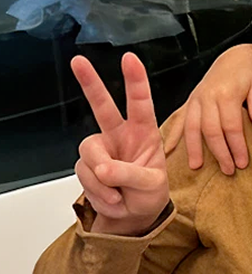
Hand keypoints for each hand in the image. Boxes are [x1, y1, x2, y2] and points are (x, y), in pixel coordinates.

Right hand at [72, 53, 168, 235]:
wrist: (134, 215)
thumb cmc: (150, 193)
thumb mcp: (152, 184)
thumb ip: (131, 174)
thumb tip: (103, 169)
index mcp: (144, 132)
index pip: (140, 103)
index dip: (135, 81)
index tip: (129, 58)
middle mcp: (120, 135)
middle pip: (102, 106)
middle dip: (90, 83)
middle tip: (78, 61)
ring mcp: (101, 150)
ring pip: (90, 154)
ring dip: (103, 179)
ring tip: (120, 193)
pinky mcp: (87, 166)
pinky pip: (86, 175)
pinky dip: (99, 192)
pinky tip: (112, 198)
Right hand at [164, 44, 251, 174]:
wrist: (234, 55)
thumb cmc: (249, 70)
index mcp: (226, 93)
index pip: (231, 126)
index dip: (237, 146)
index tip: (243, 163)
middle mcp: (208, 96)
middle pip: (211, 130)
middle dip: (219, 153)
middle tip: (228, 170)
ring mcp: (196, 99)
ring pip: (192, 127)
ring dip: (194, 148)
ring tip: (196, 167)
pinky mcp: (190, 100)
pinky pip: (179, 119)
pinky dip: (173, 135)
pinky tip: (169, 151)